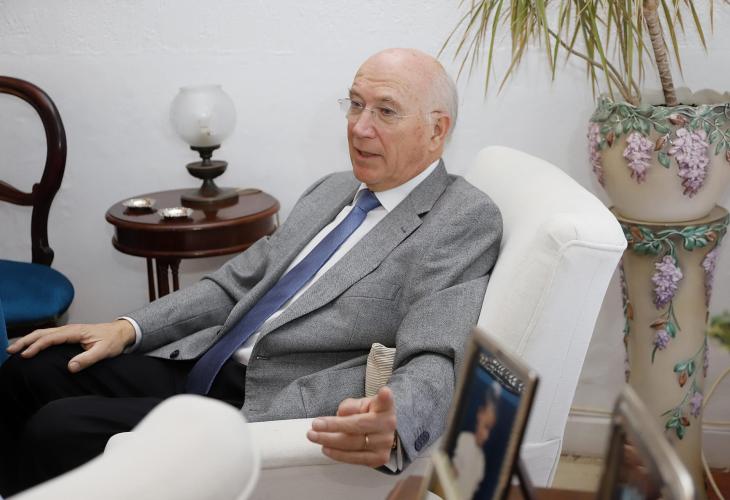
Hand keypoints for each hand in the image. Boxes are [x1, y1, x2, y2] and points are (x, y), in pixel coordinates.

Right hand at [6, 320, 135, 372]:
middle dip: (25, 341)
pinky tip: (30, 347)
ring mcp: (68, 331)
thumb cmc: (113, 341)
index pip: (51, 338)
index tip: (25, 355)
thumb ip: (88, 358)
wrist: (121, 333)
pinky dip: (36, 340)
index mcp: (75, 332)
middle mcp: (70, 329)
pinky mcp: (69, 335)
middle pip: (43, 333)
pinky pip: (49, 336)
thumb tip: (70, 367)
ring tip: (14, 348)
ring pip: (44, 333)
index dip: (37, 346)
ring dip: (28, 340)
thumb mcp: (104, 351)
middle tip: (10, 350)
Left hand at [306, 386, 396, 467]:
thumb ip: (351, 406)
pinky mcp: (379, 458)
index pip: (385, 401)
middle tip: (314, 425)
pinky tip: (325, 448)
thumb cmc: (368, 415)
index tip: (384, 392)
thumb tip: (342, 414)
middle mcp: (389, 425)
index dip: (385, 397)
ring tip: (314, 436)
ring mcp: (385, 443)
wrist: (381, 434)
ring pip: (353, 444)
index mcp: (385, 407)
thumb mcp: (360, 404)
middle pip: (358, 426)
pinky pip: (355, 458)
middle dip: (333, 426)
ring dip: (330, 441)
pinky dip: (338, 454)